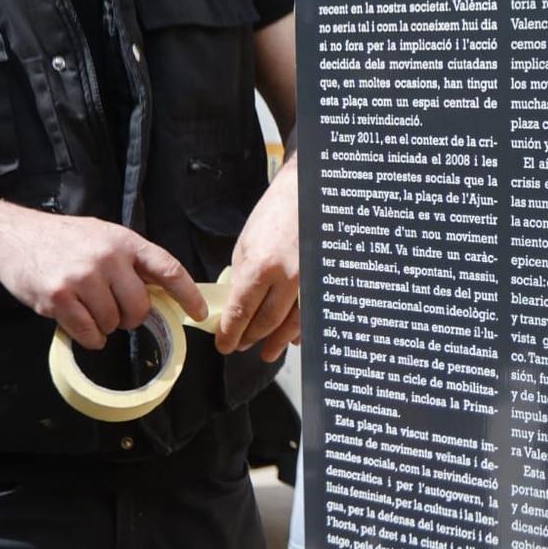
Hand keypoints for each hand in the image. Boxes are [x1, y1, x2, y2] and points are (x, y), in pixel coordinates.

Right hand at [0, 207, 206, 350]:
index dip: (188, 295)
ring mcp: (82, 277)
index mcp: (124, 240)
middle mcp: (106, 257)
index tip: (199, 313)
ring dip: (105, 326)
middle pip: (140, 307)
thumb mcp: (103, 237)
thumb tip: (163, 293)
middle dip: (131, 317)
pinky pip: (89, 333)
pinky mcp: (58, 297)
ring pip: (113, 323)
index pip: (168, 269)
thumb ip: (132, 261)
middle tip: (114, 309)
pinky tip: (79, 323)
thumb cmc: (62, 239)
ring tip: (88, 307)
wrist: (12, 237)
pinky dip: (89, 337)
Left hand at [214, 156, 300, 362]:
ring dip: (276, 342)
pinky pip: (312, 314)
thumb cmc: (274, 215)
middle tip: (239, 347)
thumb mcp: (246, 243)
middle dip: (249, 338)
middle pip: (266, 322)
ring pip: (292, 324)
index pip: (241, 311)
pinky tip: (292, 339)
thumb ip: (241, 277)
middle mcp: (287, 279)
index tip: (223, 344)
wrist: (307, 195)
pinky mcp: (323, 281)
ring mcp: (309, 282)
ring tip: (266, 353)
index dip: (230, 332)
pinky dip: (301, 330)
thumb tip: (238, 306)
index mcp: (261, 266)